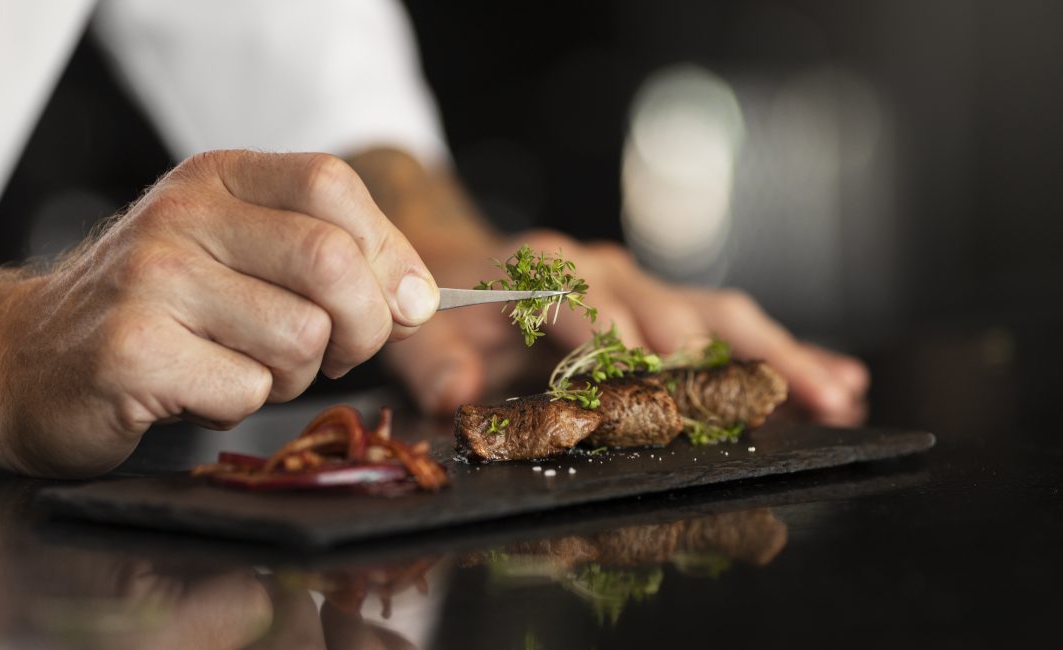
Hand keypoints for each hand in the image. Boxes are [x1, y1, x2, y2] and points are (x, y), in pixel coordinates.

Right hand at [0, 151, 438, 476]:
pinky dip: (236, 409)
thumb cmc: (143, 313)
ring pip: (299, 338)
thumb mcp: (227, 254)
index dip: (388, 254)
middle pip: (332, 263)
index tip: (399, 305)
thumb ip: (323, 258)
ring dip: (289, 376)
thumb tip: (419, 298)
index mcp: (214, 180)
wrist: (15, 361)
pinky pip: (245, 393)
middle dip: (360, 329)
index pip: (334, 187)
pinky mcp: (130, 352)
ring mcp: (151, 281)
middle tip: (333, 353)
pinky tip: (191, 392)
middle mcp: (181, 216)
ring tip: (236, 367)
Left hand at [384, 230, 867, 424]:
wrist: (458, 265)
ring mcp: (642, 286)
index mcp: (545, 270)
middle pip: (676, 312)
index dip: (621, 347)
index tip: (654, 385)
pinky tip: (837, 376)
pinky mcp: (665, 306)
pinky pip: (732, 326)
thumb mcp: (423, 337)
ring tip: (836, 395)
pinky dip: (783, 351)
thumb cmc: (446, 310)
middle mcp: (605, 270)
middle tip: (775, 402)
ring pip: (722, 316)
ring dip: (781, 355)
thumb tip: (455, 397)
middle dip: (724, 360)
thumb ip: (432, 366)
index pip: (591, 308)